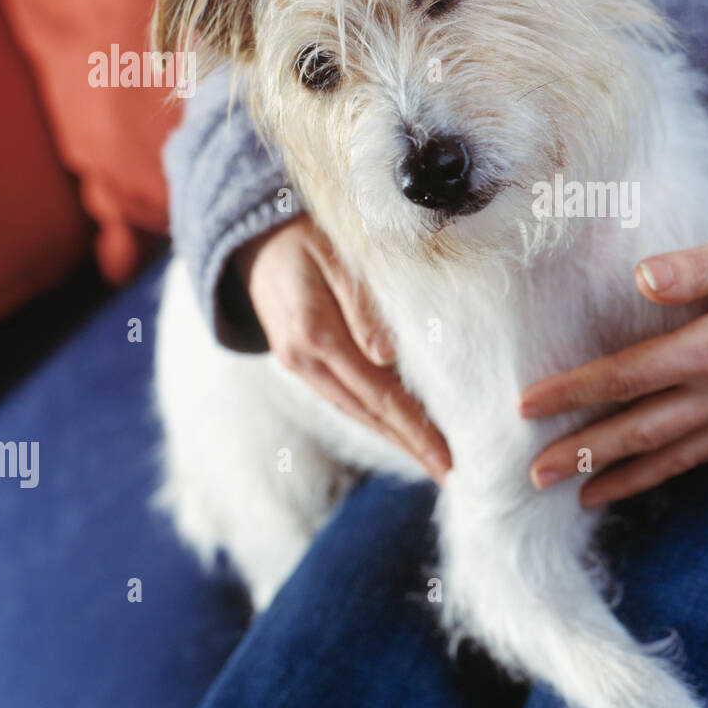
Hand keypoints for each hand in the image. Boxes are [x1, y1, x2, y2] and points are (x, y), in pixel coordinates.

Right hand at [235, 213, 450, 481]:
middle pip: (367, 412)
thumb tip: (387, 355)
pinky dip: (374, 418)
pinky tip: (397, 430)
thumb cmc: (306, 235)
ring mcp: (298, 366)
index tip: (446, 456)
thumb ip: (363, 302)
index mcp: (313, 333)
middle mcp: (301, 360)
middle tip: (451, 473)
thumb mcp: (337, 254)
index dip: (413, 427)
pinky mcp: (302, 365)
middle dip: (410, 444)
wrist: (256, 238)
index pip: (377, 392)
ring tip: (431, 460)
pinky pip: (344, 398)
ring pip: (354, 411)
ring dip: (393, 438)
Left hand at [523, 218, 707, 506]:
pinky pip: (707, 458)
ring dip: (620, 477)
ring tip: (576, 495)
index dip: (576, 392)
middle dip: (584, 453)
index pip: (629, 376)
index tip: (529, 406)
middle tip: (533, 475)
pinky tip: (643, 480)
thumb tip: (642, 278)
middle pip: (641, 430)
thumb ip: (696, 266)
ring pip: (673, 456)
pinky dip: (668, 474)